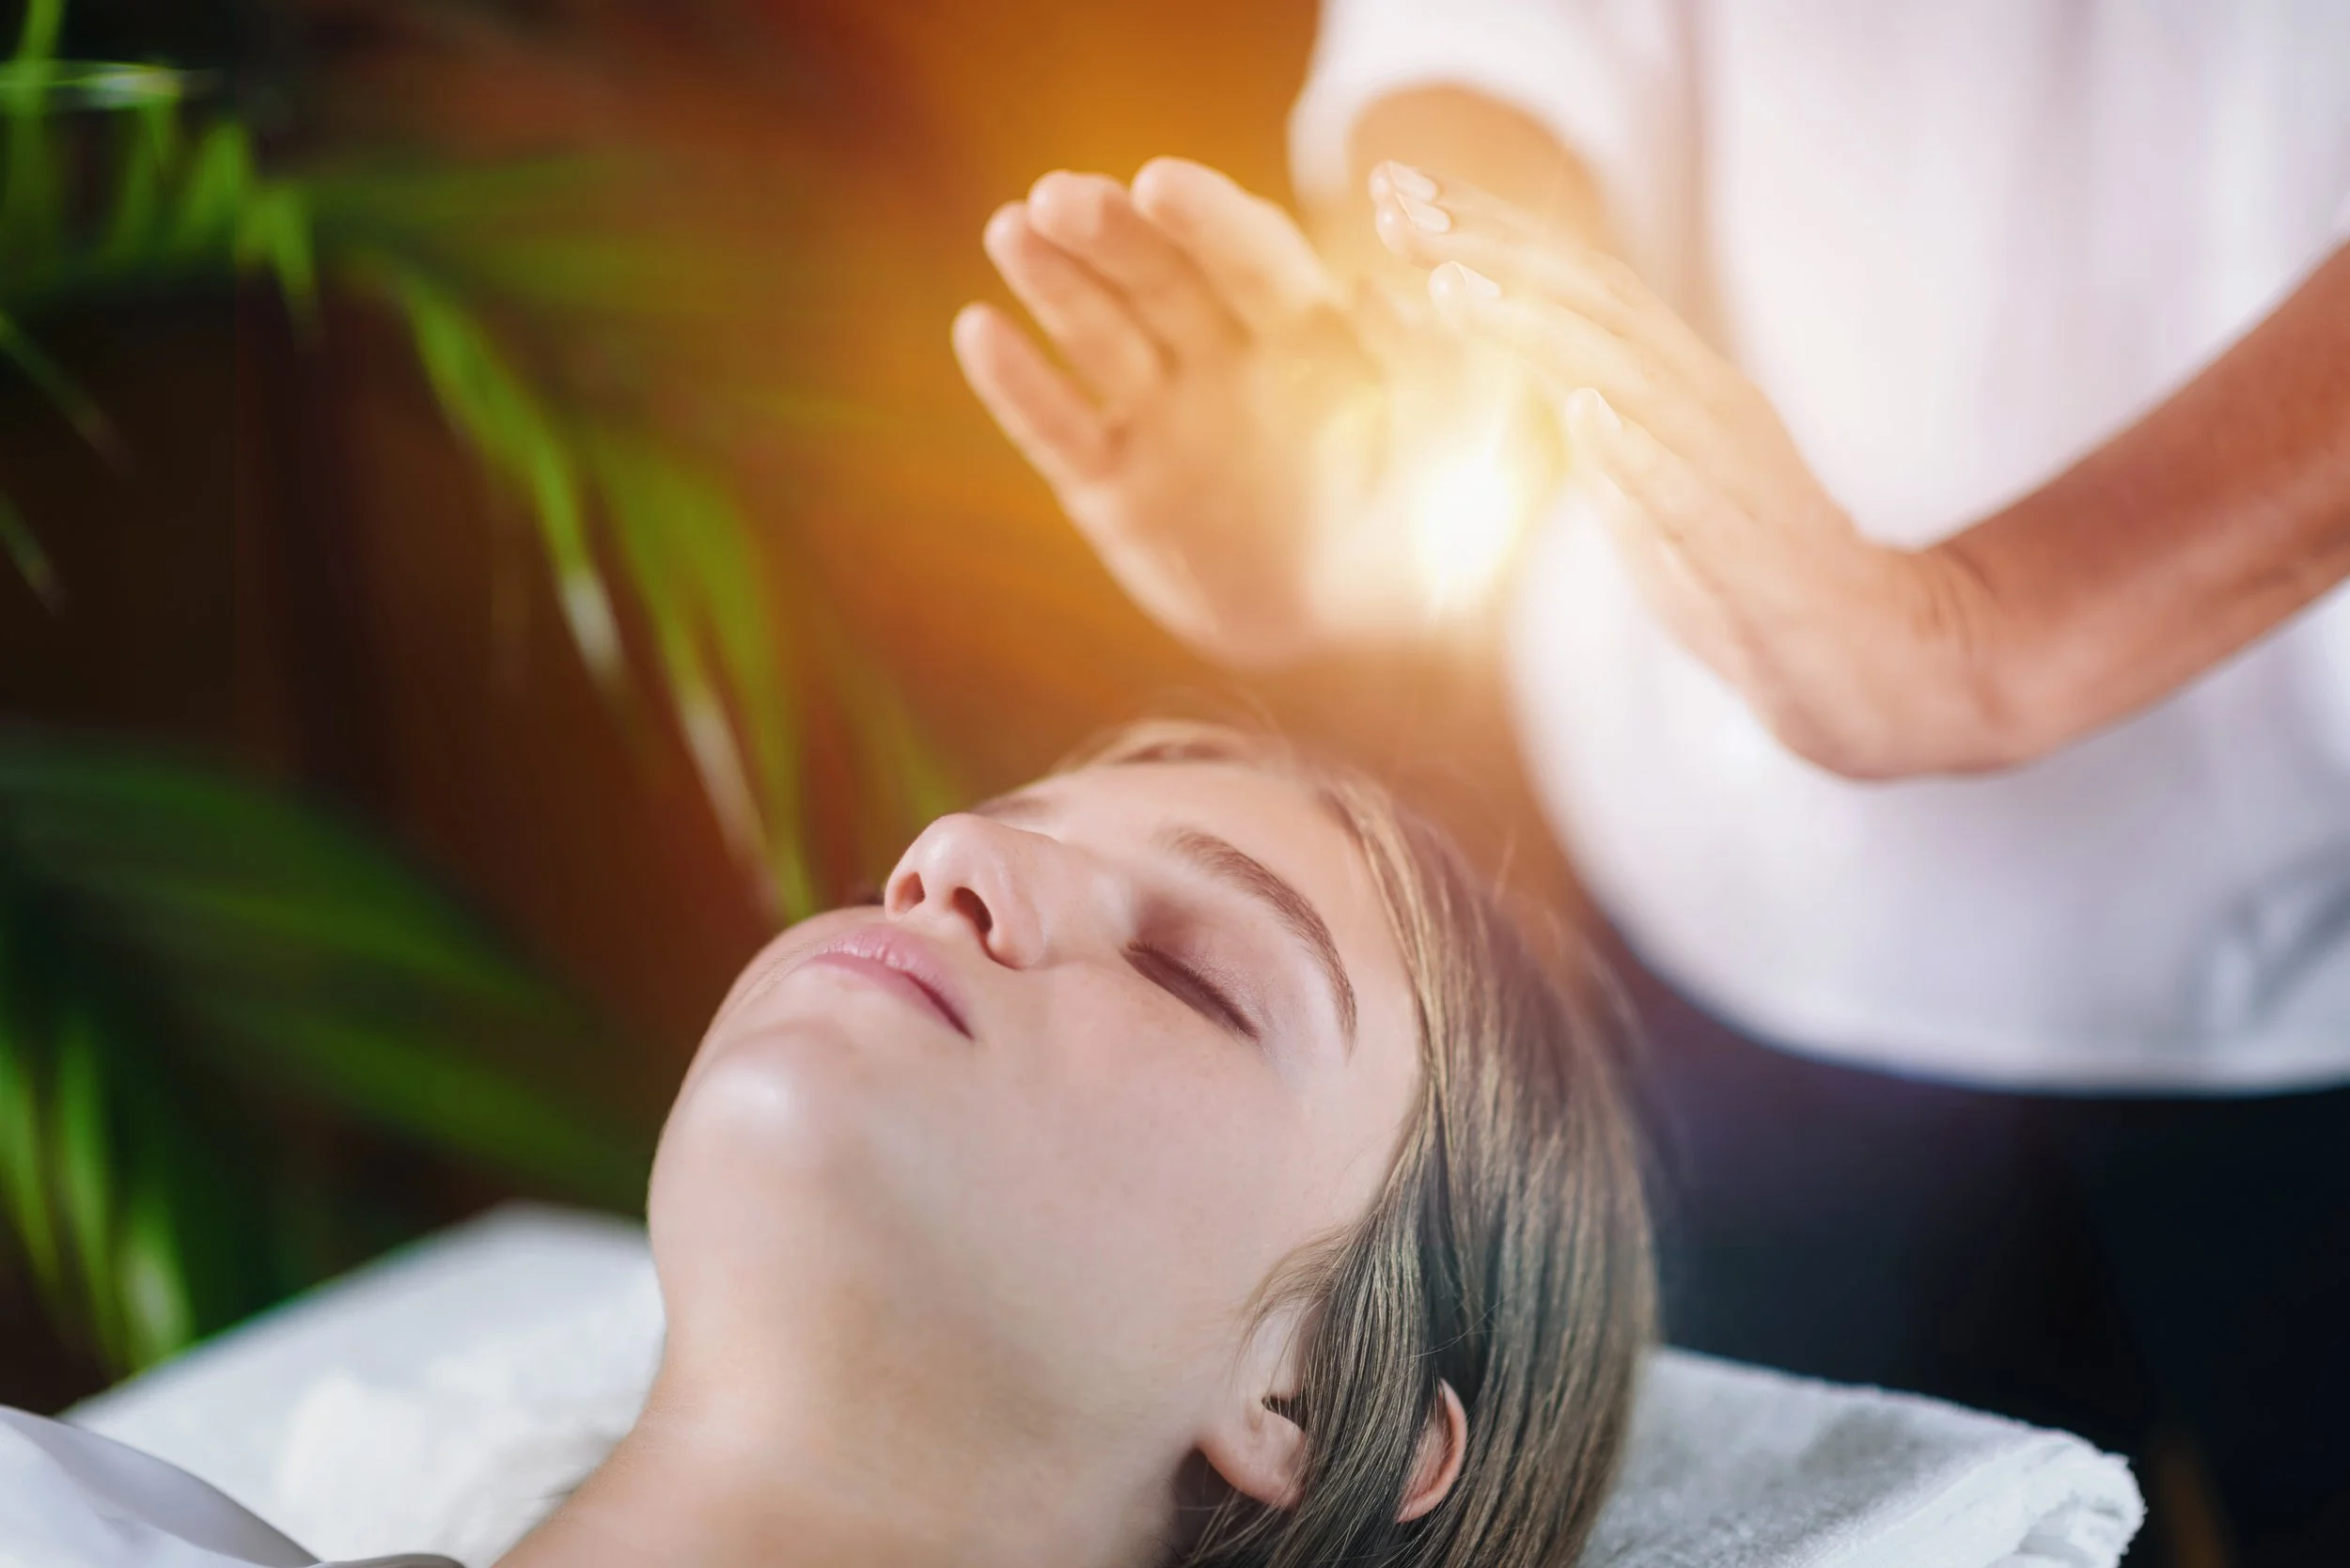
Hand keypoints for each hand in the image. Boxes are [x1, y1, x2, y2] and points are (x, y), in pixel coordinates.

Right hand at [955, 159, 1546, 666]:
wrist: (1355, 646)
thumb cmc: (1416, 542)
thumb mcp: (1445, 456)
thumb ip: (1422, 373)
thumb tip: (1383, 289)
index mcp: (1300, 333)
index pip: (1248, 255)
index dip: (1204, 217)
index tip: (1157, 182)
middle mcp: (1219, 359)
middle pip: (1157, 276)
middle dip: (1108, 233)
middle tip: (1056, 197)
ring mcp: (1159, 418)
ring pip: (1097, 333)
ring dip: (1051, 281)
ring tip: (1009, 229)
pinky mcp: (1111, 486)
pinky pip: (1057, 427)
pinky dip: (1018, 383)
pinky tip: (978, 329)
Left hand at [1370, 162, 2007, 777]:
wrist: (1853, 648)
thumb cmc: (1731, 567)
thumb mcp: (1636, 481)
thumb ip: (1581, 424)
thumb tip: (1526, 386)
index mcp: (1673, 380)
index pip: (1574, 280)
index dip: (1486, 229)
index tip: (1394, 186)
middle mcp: (1702, 397)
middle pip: (1590, 296)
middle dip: (1491, 245)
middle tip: (1395, 204)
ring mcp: (1726, 463)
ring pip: (1629, 373)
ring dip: (1537, 325)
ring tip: (1453, 284)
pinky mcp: (1742, 542)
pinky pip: (1688, 488)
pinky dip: (1635, 447)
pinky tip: (1585, 411)